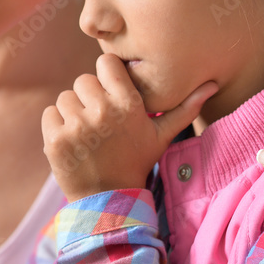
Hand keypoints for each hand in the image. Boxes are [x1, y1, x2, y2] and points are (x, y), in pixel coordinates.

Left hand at [42, 54, 217, 200]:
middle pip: (84, 80)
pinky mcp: (55, 140)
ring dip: (73, 112)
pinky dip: (57, 125)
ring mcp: (76, 126)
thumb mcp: (162, 136)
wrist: (110, 200)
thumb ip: (185, 108)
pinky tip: (72, 140)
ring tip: (87, 133)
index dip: (107, 75)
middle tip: (99, 119)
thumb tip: (213, 84)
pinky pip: (50, 114)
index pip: (106, 63)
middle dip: (90, 97)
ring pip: (65, 97)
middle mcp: (101, 112)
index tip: (111, 92)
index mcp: (127, 104)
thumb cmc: (136, 162)